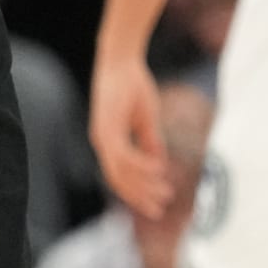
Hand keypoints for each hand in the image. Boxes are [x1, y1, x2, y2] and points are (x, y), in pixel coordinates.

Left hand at [90, 53, 171, 219]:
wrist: (121, 58)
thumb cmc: (132, 84)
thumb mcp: (145, 118)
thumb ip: (150, 142)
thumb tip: (159, 164)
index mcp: (109, 142)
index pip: (121, 176)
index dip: (138, 192)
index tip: (156, 204)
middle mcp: (102, 143)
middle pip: (119, 181)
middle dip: (140, 196)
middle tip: (160, 209)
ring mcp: (103, 137)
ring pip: (121, 172)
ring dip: (143, 185)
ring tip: (164, 192)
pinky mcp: (107, 128)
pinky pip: (125, 155)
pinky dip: (141, 165)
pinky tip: (159, 169)